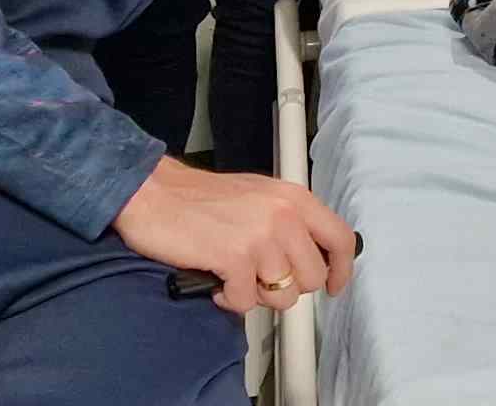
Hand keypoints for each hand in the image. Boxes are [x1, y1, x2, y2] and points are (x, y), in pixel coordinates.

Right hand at [114, 157, 354, 314]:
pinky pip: (245, 302)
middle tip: (259, 277)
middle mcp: (284, 216)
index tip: (334, 286)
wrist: (154, 193)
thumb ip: (290, 222)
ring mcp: (261, 237)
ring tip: (234, 275)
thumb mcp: (260, 196)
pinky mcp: (235, 258)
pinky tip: (216, 281)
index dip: (342, 270)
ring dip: (255, 294)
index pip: (342, 239)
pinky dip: (229, 299)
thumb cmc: (201, 198)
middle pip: (312, 277)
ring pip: (282, 295)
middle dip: (286, 287)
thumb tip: (310, 257)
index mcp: (294, 198)